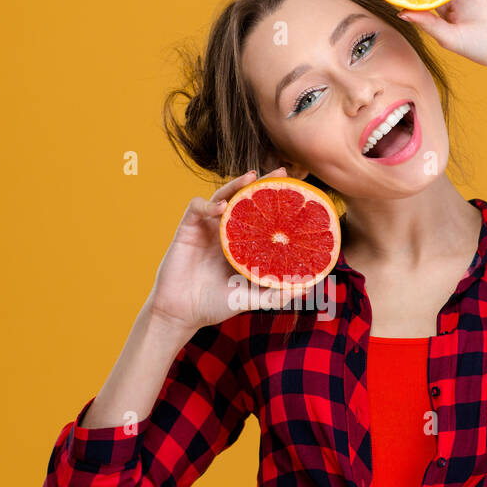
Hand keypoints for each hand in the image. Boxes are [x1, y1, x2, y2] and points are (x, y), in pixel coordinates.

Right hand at [147, 167, 307, 333]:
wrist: (182, 313)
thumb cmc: (214, 305)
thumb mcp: (250, 299)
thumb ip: (275, 295)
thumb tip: (304, 289)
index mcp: (241, 243)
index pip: (261, 215)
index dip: (276, 202)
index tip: (297, 192)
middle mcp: (225, 231)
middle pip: (244, 199)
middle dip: (262, 184)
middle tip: (282, 173)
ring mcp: (207, 228)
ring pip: (222, 196)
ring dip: (235, 185)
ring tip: (252, 178)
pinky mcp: (188, 229)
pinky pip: (197, 207)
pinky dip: (208, 204)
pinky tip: (221, 207)